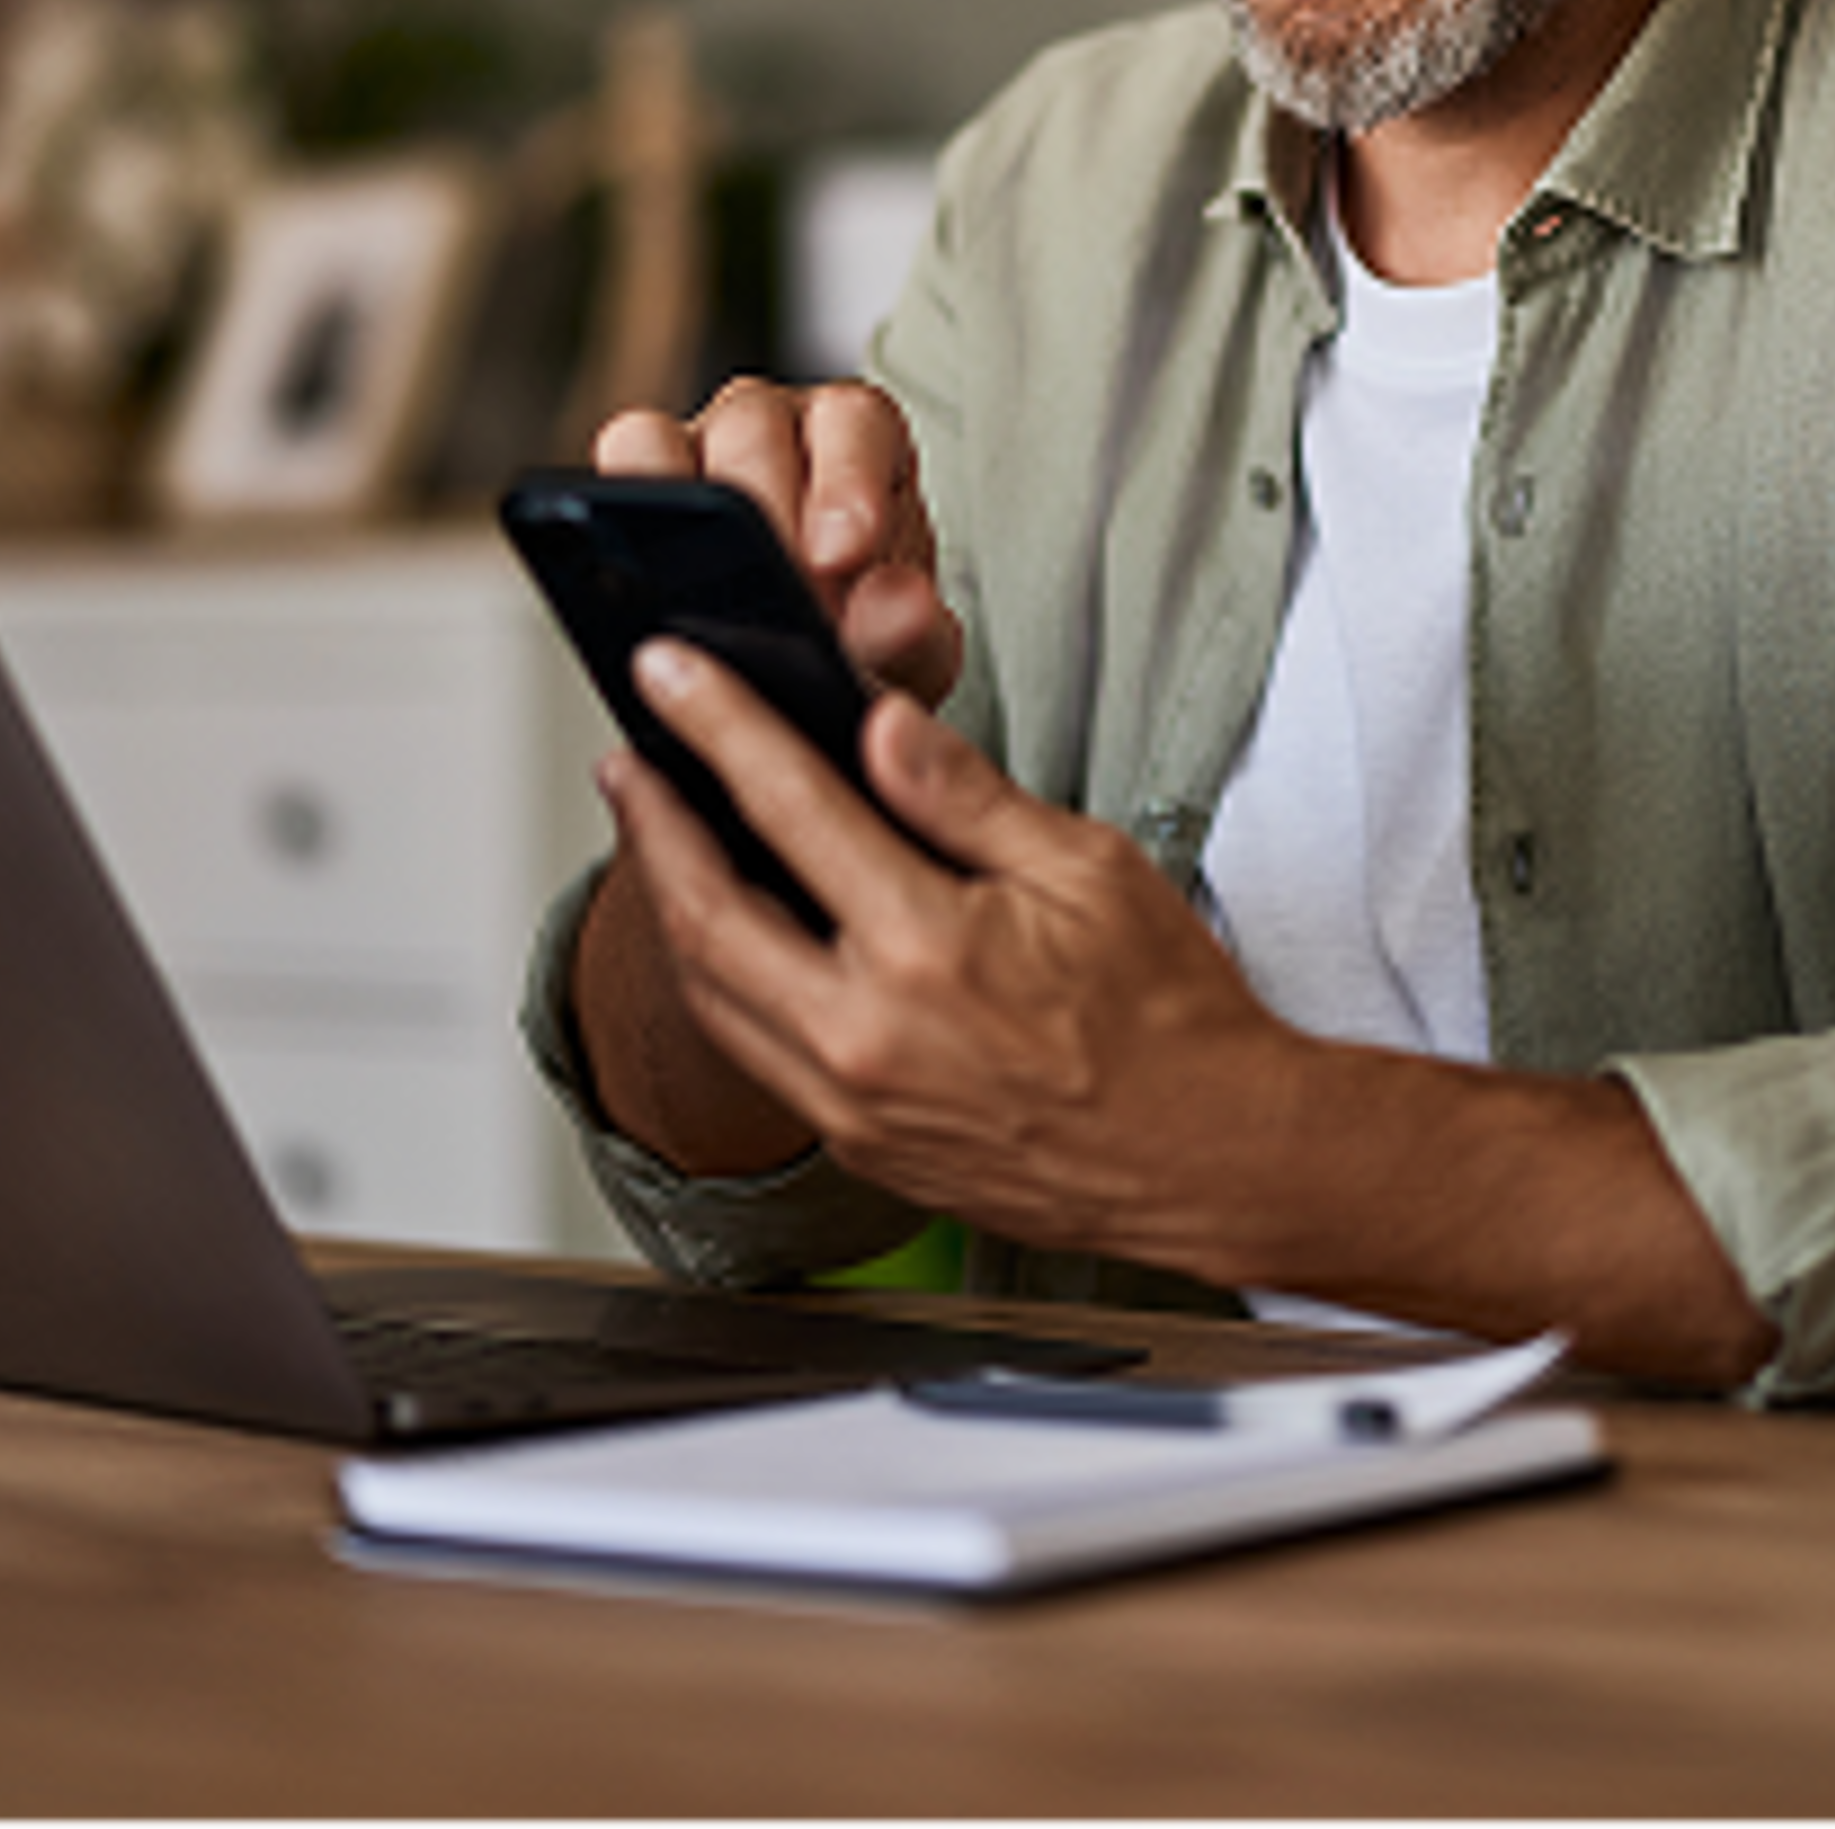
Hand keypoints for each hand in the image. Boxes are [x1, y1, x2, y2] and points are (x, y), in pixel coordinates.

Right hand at [595, 380, 963, 706]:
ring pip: (671, 436)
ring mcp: (702, 442)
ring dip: (684, 512)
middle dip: (762, 514)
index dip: (846, 481)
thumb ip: (909, 630)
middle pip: (754, 427)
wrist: (811, 667)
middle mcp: (779, 423)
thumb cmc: (866, 633)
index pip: (855, 423)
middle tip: (773, 593)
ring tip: (705, 600)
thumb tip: (900, 608)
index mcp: (860, 436)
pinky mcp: (643, 476)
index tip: (842, 555)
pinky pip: (620, 461)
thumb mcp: (906, 648)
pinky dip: (624, 511)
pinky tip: (647, 581)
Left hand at [604, 636, 1303, 1259]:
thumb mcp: (1089, 868)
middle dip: (651, 824)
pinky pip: (755, 1053)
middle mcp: (868, 1037)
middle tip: (626, 760)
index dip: (716, 725)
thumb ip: (966, 797)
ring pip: (712, 995)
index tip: (671, 674)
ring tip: (657, 837)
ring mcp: (854, 1105)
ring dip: (669, 906)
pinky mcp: (861, 1147)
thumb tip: (881, 724)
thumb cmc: (1169, 1018)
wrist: (1209, 1161)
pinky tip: (727, 936)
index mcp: (927, 950)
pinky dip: (721, 981)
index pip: (788, 805)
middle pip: (706, 914)